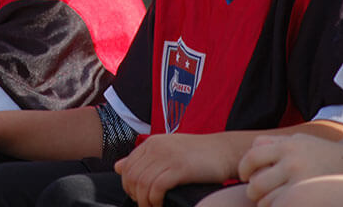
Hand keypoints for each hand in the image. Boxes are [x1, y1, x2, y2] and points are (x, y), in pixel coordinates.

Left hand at [114, 133, 233, 206]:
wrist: (225, 151)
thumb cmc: (198, 155)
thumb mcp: (167, 151)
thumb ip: (144, 159)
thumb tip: (117, 167)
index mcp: (152, 142)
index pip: (127, 166)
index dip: (128, 185)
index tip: (137, 197)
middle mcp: (157, 147)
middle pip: (132, 176)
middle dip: (134, 195)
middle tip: (144, 204)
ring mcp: (168, 156)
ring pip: (142, 183)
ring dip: (144, 201)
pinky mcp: (180, 168)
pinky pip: (156, 187)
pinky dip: (154, 200)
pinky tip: (160, 205)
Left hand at [239, 134, 342, 206]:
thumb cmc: (323, 154)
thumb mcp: (300, 140)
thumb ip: (274, 142)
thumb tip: (251, 149)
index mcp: (287, 146)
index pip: (252, 157)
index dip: (243, 168)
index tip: (244, 176)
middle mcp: (293, 162)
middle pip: (256, 183)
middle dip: (252, 191)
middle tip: (256, 194)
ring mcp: (303, 182)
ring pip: (267, 201)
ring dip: (265, 204)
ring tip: (272, 202)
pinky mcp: (310, 197)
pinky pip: (282, 206)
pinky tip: (285, 204)